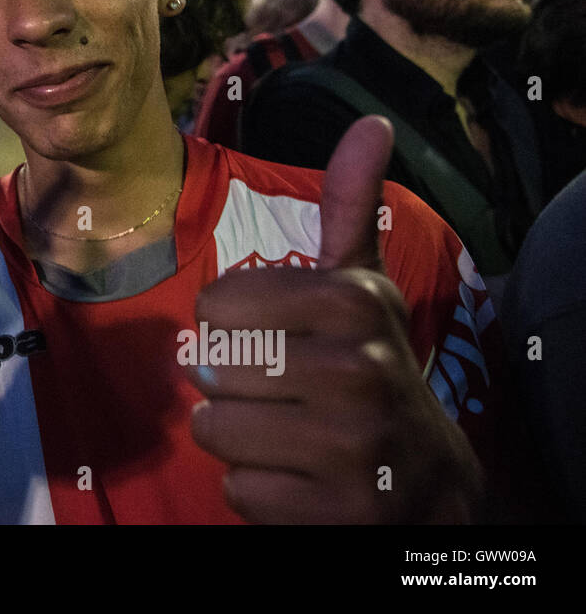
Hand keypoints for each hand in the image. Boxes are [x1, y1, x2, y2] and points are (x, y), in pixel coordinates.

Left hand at [188, 116, 482, 522]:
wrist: (424, 476)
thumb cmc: (368, 366)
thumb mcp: (362, 286)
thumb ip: (351, 206)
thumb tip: (372, 122)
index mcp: (352, 302)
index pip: (215, 304)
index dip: (233, 324)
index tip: (278, 335)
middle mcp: (358, 370)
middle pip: (210, 366)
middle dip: (234, 382)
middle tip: (285, 390)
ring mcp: (352, 447)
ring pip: (215, 429)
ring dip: (239, 436)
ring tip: (290, 432)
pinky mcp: (338, 512)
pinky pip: (236, 489)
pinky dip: (257, 488)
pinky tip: (300, 477)